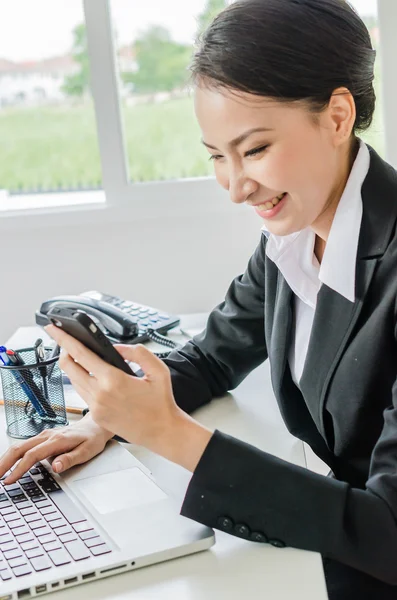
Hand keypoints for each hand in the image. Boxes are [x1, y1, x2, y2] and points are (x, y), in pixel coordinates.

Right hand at [0, 413, 112, 484]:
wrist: (95, 425)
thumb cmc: (92, 439)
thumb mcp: (87, 451)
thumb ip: (70, 459)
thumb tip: (55, 467)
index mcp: (57, 440)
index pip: (32, 455)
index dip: (19, 468)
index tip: (9, 480)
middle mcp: (47, 435)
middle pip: (19, 448)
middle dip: (4, 463)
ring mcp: (44, 435)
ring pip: (19, 446)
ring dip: (6, 459)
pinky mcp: (43, 438)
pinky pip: (24, 446)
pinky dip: (13, 456)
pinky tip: (8, 465)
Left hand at [44, 325, 212, 470]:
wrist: (162, 431)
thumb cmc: (161, 402)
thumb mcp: (158, 369)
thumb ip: (137, 352)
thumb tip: (116, 348)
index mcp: (113, 380)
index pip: (80, 354)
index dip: (64, 339)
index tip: (53, 329)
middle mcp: (100, 394)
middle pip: (68, 367)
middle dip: (64, 351)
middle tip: (67, 342)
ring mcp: (96, 407)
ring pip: (73, 381)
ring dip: (73, 367)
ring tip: (81, 357)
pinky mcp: (96, 416)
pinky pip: (82, 394)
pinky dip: (82, 381)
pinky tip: (90, 376)